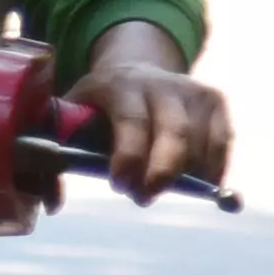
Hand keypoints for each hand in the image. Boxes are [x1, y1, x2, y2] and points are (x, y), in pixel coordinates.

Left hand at [66, 39, 229, 198]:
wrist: (133, 69)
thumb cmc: (95, 107)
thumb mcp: (67, 119)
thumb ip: (54, 160)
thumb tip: (51, 205)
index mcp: (119, 86)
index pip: (132, 122)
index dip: (129, 157)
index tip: (120, 184)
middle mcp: (161, 84)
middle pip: (175, 133)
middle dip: (161, 173)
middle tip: (143, 197)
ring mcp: (192, 90)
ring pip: (202, 142)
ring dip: (186, 176)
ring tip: (158, 188)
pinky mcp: (214, 100)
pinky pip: (222, 142)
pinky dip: (212, 170)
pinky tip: (197, 186)